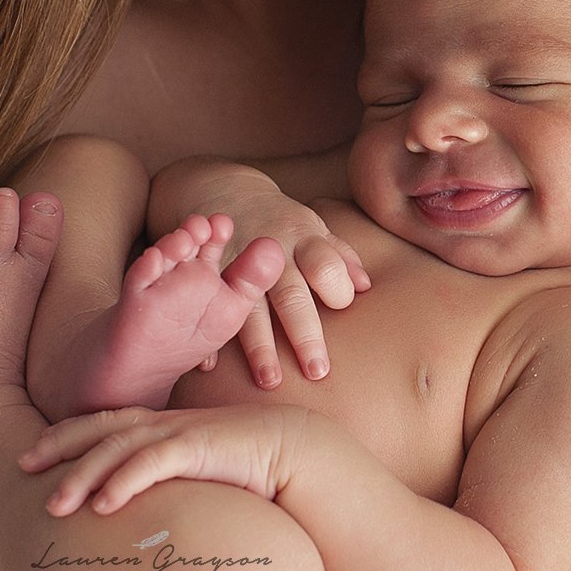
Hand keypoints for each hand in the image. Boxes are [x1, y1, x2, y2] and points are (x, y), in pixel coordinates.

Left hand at [16, 402, 313, 515]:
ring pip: (116, 447)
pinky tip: (102, 506)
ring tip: (53, 506)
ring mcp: (181, 432)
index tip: (33, 453)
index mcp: (162, 427)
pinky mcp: (199, 446)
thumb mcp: (197, 475)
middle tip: (21, 466)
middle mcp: (165, 424)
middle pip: (98, 428)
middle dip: (57, 446)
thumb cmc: (250, 472)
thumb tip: (139, 518)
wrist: (301, 456)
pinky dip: (124, 481)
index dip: (65, 435)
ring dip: (81, 475)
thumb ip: (167, 485)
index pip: (102, 423)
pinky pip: (152, 462)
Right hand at [154, 160, 370, 387]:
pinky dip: (208, 337)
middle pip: (290, 295)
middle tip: (317, 372)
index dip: (336, 286)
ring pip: (249, 309)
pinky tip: (209, 367)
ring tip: (269, 380)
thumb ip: (338, 256)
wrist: (224, 190)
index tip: (343, 306)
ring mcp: (236, 264)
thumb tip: (365, 287)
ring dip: (259, 346)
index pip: (325, 264)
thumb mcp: (312, 226)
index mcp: (303, 239)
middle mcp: (270, 253)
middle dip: (304, 334)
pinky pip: (204, 307)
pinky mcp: (208, 274)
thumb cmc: (280, 220)